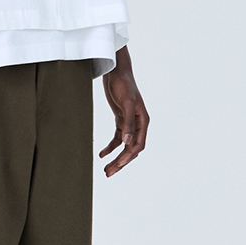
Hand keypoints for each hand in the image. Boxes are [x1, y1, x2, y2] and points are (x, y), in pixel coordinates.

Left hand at [100, 46, 148, 177]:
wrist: (116, 71)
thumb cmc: (124, 84)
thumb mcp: (126, 102)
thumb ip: (128, 122)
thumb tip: (128, 143)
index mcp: (143, 121)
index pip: (138, 144)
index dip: (129, 156)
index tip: (118, 163)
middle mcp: (138, 124)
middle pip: (131, 149)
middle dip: (121, 162)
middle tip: (109, 173)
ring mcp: (129, 123)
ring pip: (124, 146)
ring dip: (116, 158)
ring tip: (106, 169)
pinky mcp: (120, 121)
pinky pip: (117, 139)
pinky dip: (110, 147)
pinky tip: (102, 154)